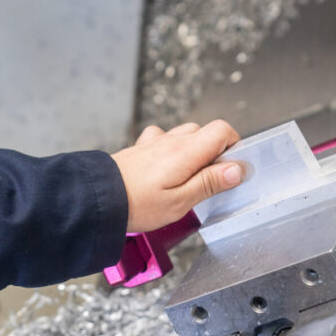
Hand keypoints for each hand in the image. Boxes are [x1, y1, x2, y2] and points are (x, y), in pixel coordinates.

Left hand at [113, 120, 242, 232]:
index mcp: (186, 152)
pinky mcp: (142, 147)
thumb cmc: (137, 205)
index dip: (234, 147)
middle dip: (215, 153)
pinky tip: (167, 167)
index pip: (222, 130)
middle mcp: (171, 141)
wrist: (98, 200)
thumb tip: (237, 169)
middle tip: (209, 180)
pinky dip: (173, 149)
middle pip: (206, 132)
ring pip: (186, 134)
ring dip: (194, 151)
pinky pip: (164, 138)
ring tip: (188, 178)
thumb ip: (210, 183)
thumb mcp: (180, 202)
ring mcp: (155, 142)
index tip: (231, 170)